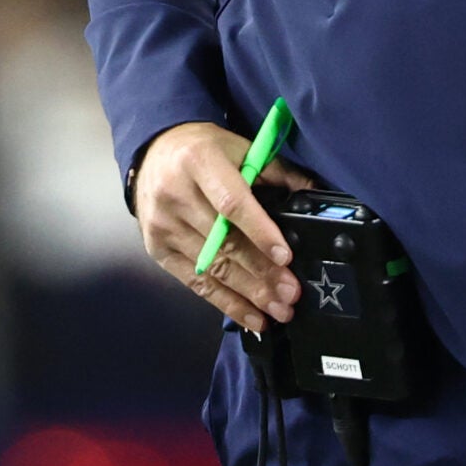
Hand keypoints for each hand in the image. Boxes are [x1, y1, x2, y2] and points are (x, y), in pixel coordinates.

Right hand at [135, 121, 317, 334]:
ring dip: (249, 294)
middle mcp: (175, 195)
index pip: (232, 203)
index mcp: (199, 162)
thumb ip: (274, 171)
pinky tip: (252, 317)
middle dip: (261, 273)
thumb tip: (313, 192)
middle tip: (291, 295)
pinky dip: (226, 303)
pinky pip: (196, 282)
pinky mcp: (158, 248)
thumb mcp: (239, 148)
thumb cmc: (203, 150)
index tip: (285, 257)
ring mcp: (163, 225)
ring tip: (279, 311)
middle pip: (223, 241)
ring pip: (212, 267)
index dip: (260, 232)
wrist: (152, 153)